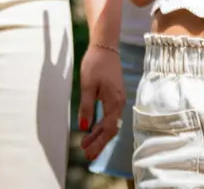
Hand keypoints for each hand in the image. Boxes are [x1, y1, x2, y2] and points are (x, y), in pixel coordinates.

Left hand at [77, 43, 125, 160]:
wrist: (105, 47)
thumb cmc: (95, 64)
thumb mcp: (87, 86)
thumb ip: (86, 107)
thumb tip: (84, 128)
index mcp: (114, 102)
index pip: (108, 129)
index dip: (98, 143)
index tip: (88, 153)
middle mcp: (119, 104)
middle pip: (110, 129)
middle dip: (99, 143)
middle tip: (87, 155)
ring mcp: (117, 100)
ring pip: (110, 123)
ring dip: (98, 135)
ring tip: (85, 145)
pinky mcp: (114, 96)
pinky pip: (109, 116)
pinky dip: (100, 125)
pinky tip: (91, 130)